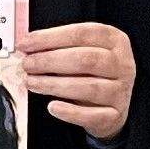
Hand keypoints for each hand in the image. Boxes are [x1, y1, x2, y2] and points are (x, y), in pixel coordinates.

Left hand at [26, 21, 136, 140]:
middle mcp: (123, 64)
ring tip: (32, 82)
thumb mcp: (82, 53)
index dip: (51, 37)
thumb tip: (28, 46)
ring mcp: (121, 91)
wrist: (110, 107)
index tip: (26, 44)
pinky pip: (91, 115)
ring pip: (88, 87)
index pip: (82, 33)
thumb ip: (59, 47)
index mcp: (115, 40)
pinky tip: (52, 107)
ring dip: (54, 85)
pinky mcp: (115, 115)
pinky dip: (69, 112)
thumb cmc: (92, 74)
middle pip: (86, 59)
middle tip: (27, 64)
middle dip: (50, 61)